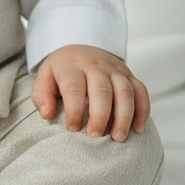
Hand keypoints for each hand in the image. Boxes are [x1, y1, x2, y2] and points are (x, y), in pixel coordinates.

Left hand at [31, 45, 149, 141]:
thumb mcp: (45, 77)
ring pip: (125, 91)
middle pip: (102, 90)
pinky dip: (142, 111)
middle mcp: (96, 66)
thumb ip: (42, 96)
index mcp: (72, 67)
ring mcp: (115, 70)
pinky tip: (138, 129)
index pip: (74, 88)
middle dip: (100, 115)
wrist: (81, 47)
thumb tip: (47, 114)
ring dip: (124, 116)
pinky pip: (141, 91)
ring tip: (118, 138)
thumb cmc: (62, 70)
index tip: (72, 129)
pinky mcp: (129, 76)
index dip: (74, 111)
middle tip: (95, 135)